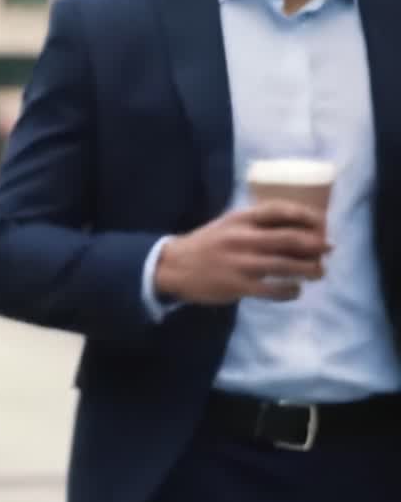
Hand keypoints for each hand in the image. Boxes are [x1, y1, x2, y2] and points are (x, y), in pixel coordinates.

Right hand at [154, 200, 331, 304]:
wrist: (174, 266)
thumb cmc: (207, 244)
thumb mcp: (227, 225)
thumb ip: (255, 224)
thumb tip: (295, 228)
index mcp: (239, 219)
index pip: (278, 210)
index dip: (305, 214)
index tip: (322, 221)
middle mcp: (242, 238)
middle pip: (289, 239)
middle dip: (316, 244)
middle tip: (329, 248)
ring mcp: (241, 263)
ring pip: (286, 266)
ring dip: (310, 269)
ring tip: (319, 272)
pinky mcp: (238, 286)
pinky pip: (273, 290)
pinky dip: (290, 291)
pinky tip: (295, 290)